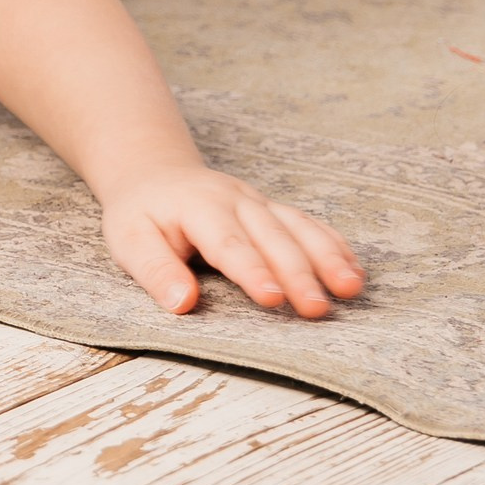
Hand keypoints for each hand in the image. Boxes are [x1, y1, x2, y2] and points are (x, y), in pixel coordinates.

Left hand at [100, 164, 364, 319]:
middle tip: (317, 310)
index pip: (228, 243)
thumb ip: (156, 270)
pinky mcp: (273, 211)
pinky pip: (308, 224)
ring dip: (326, 257)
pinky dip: (333, 245)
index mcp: (198, 208)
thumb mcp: (130, 240)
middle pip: (272, 238)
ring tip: (351, 288)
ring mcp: (259, 204)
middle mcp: (235, 201)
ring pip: (298, 228)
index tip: (273, 298)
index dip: (252, 270)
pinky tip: (354, 271)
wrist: (155, 174)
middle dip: (297, 274)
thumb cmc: (141, 215)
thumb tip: (182, 304)